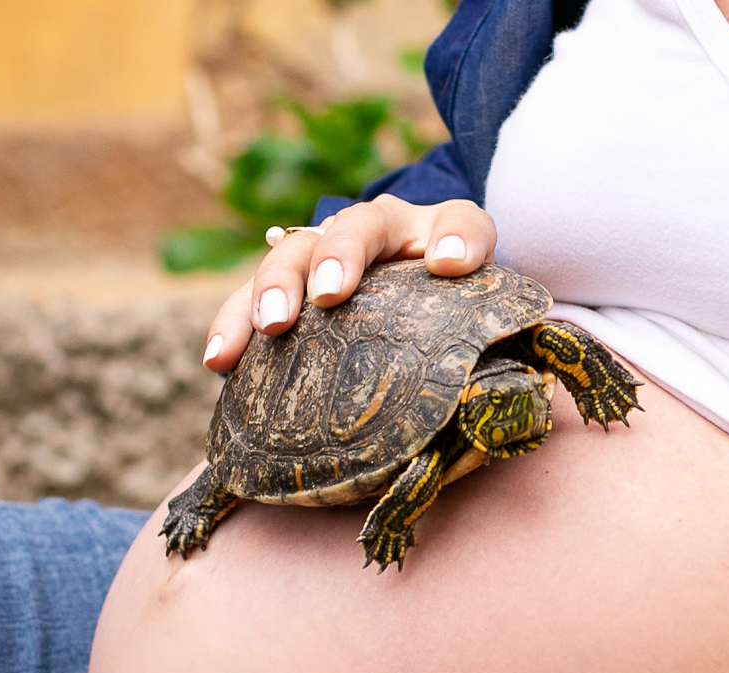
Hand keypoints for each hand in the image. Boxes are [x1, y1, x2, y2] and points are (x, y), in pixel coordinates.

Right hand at [201, 194, 497, 372]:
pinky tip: (219, 362)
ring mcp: (322, 258)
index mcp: (437, 236)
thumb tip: (510, 394)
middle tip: (329, 295)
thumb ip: (495, 347)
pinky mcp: (283, 292)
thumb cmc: (444, 322)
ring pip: (291, 253)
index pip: (459, 222)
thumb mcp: (476, 326)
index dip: (458, 238)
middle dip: (339, 257)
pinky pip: (248, 300)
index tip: (451, 264)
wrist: (400, 311)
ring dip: (275, 287)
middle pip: (357, 226)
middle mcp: (377, 236)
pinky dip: (232, 325)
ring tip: (269, 328)